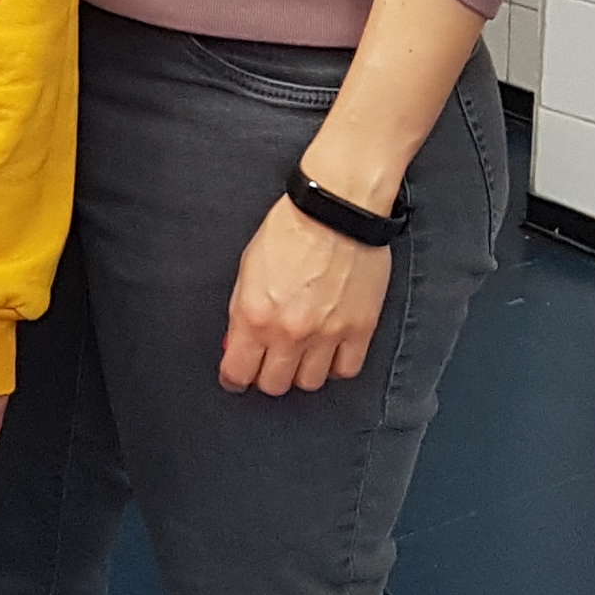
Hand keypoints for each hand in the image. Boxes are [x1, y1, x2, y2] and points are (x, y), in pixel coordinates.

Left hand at [220, 190, 394, 394]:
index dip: (234, 378)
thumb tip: (237, 342)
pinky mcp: (360, 329)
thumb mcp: (248, 269)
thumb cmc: (290, 230)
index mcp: (255, 315)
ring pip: (310, 383)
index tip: (236, 377)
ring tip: (301, 353)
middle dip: (267, 375)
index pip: (238, 372)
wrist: (335, 210)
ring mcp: (327, 334)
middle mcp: (290, 332)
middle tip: (270, 361)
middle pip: (275, 384)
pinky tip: (330, 351)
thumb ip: (241, 311)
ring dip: (302, 371)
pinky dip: (336, 366)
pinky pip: (346, 370)